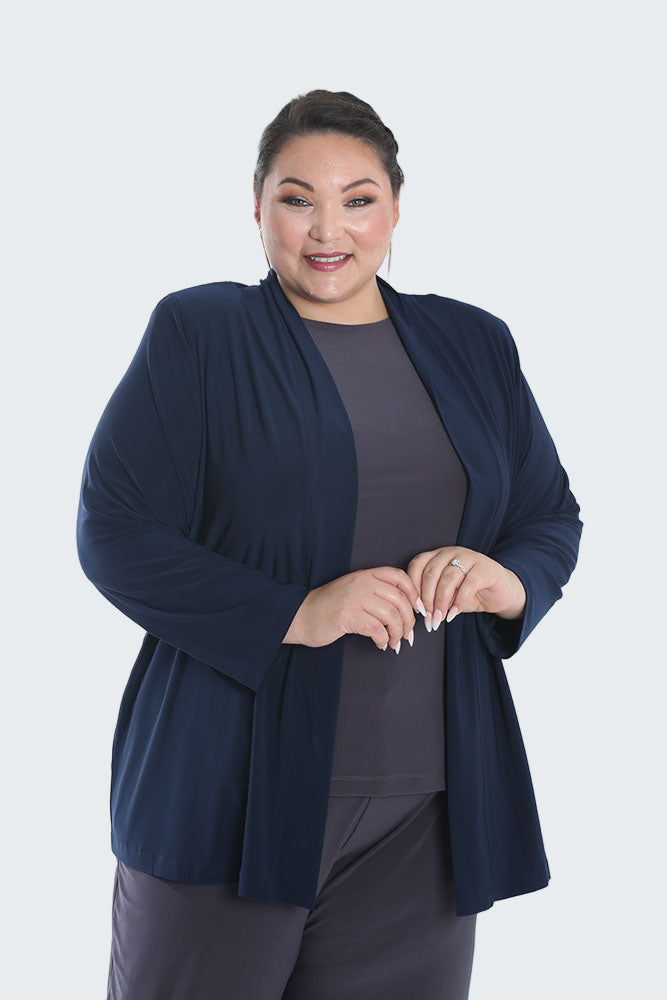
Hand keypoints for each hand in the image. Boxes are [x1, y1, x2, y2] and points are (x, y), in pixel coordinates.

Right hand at [282, 566, 421, 651]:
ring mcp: (354, 599)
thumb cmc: (329, 606)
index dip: (413, 593)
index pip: (399, 576)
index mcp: (365, 575)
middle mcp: (362, 583)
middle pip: (399, 599)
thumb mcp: (353, 590)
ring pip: (390, 616)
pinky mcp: (347, 616)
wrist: (301, 615)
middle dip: (408, 620)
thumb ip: (375, 592)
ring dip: (397, 633)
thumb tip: (405, 608)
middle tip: (408, 634)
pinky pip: (376, 630)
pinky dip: (383, 640)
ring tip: (394, 643)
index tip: (417, 609)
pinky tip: (380, 644)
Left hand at [406, 546, 525, 631]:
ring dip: (441, 602)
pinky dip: (458, 602)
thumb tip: (420, 612)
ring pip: (447, 579)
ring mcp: (469, 557)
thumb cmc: (469, 593)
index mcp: (437, 555)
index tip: (415, 608)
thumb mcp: (446, 595)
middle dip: (427, 600)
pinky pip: (468, 585)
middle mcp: (451, 552)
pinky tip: (454, 614)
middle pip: (431, 573)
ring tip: (439, 619)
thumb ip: (433, 598)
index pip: (417, 565)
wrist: (499, 592)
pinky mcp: (485, 568)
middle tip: (428, 619)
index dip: (413, 587)